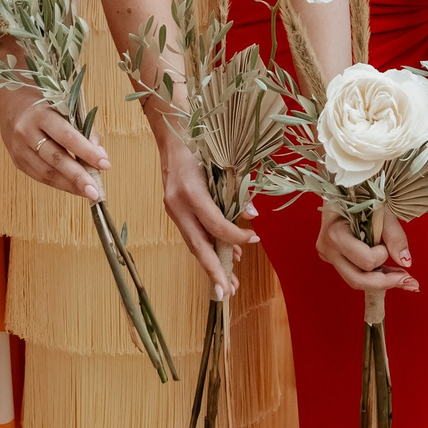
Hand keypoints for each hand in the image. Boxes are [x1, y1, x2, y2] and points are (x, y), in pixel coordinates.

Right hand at [0, 84, 106, 201]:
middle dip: (78, 177)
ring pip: (46, 172)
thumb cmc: (47, 106)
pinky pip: (39, 176)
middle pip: (56, 158)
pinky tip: (73, 187)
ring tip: (88, 192)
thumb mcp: (66, 108)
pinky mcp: (17, 161)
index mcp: (41, 114)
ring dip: (69, 185)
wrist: (13, 105)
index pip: (67, 136)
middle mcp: (26, 132)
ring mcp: (19, 148)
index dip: (87, 152)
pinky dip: (59, 184)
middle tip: (96, 191)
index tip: (105, 164)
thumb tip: (101, 157)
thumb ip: (85, 130)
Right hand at [161, 139, 259, 293]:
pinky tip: (226, 256)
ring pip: (194, 243)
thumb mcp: (222, 163)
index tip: (254, 241)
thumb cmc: (202, 143)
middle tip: (227, 293)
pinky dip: (210, 246)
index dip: (235, 237)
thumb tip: (253, 216)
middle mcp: (178, 205)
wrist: (173, 135)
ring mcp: (173, 209)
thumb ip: (237, 190)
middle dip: (213, 271)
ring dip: (212, 263)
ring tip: (229, 284)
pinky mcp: (175, 209)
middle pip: (197, 245)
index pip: (215, 224)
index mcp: (191, 192)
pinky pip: (194, 233)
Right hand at [318, 202, 418, 295]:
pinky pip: (354, 274)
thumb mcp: (380, 209)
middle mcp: (327, 248)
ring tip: (404, 279)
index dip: (382, 255)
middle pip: (357, 279)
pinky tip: (392, 276)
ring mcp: (329, 256)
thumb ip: (394, 236)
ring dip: (381, 282)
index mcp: (335, 232)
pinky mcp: (334, 259)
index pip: (364, 260)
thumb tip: (406, 262)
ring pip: (355, 281)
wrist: (343, 188)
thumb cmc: (360, 194)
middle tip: (410, 282)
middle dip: (385, 282)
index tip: (386, 243)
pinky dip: (374, 276)